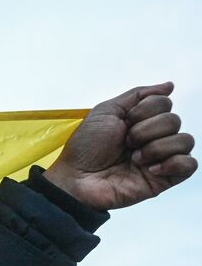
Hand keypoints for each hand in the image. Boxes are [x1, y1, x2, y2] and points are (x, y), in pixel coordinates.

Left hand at [42, 82, 195, 210]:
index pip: (164, 103)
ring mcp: (160, 159)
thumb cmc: (85, 147)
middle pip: (174, 121)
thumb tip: (169, 86)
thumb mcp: (106, 111)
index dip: (144, 111)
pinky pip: (190, 166)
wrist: (76, 178)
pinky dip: (174, 163)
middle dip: (146, 130)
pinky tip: (151, 169)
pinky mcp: (163, 179)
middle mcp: (154, 138)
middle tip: (126, 143)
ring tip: (134, 158)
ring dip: (156, 147)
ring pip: (185, 141)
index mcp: (142, 121)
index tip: (124, 123)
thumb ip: (138, 95)